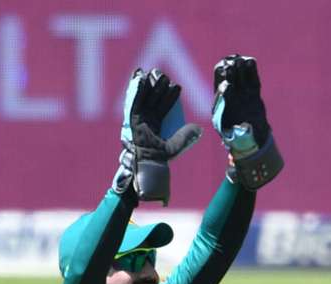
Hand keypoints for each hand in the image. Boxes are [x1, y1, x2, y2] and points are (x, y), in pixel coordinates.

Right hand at [115, 69, 202, 204]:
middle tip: (163, 75)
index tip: (176, 86)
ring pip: (143, 98)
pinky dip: (136, 91)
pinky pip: (133, 102)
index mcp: (154, 126)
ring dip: (148, 85)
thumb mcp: (176, 146)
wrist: (149, 165)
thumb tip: (199, 129)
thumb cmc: (160, 159)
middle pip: (152, 100)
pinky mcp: (131, 119)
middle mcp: (145, 121)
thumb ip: (186, 136)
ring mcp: (138, 120)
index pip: (163, 107)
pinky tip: (140, 79)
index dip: (170, 97)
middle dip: (158, 87)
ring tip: (153, 72)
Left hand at [212, 55, 269, 147]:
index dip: (222, 80)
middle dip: (230, 70)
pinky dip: (252, 71)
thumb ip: (238, 130)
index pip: (219, 86)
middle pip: (228, 77)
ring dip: (240, 67)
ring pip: (240, 76)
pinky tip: (251, 61)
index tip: (227, 77)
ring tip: (243, 61)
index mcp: (220, 104)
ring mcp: (242, 94)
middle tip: (234, 63)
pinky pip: (252, 80)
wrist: (252, 140)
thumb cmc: (239, 139)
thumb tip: (243, 126)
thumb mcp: (234, 136)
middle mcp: (230, 96)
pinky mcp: (253, 94)